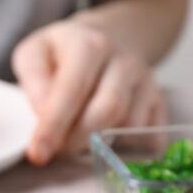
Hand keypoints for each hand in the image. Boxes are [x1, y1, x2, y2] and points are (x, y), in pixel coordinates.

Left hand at [13, 19, 166, 165]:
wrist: (105, 38)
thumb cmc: (62, 53)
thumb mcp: (33, 54)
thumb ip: (34, 81)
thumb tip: (43, 112)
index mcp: (90, 45)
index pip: (72, 90)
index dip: (53, 126)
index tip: (37, 154)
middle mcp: (124, 60)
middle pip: (107, 110)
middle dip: (77, 139)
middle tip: (56, 150)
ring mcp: (146, 80)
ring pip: (129, 125)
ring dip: (100, 143)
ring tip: (76, 141)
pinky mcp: (158, 99)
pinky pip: (150, 134)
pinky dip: (126, 147)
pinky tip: (105, 142)